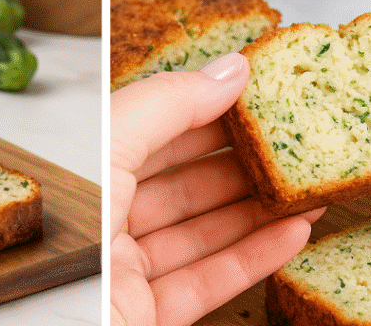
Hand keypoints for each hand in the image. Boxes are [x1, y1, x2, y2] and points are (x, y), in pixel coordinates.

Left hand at [111, 53, 322, 325]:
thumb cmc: (69, 245)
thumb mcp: (114, 151)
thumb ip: (169, 106)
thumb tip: (227, 69)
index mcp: (91, 173)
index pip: (154, 129)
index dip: (202, 106)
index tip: (251, 90)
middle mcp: (109, 220)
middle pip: (183, 182)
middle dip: (238, 160)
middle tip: (284, 140)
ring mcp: (129, 273)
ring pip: (203, 233)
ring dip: (258, 210)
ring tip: (302, 187)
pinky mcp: (149, 318)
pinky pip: (209, 282)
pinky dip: (255, 258)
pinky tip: (291, 234)